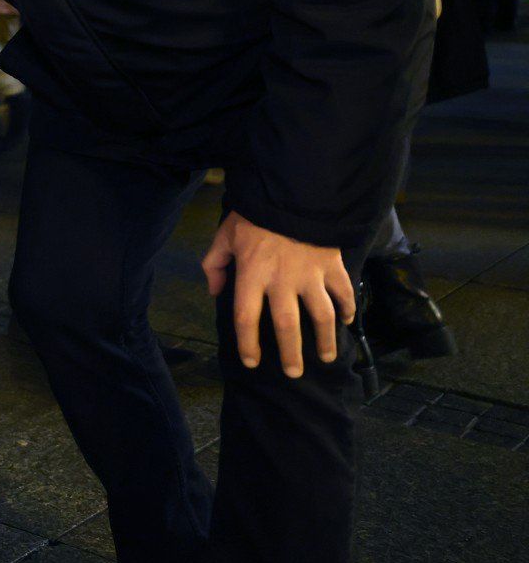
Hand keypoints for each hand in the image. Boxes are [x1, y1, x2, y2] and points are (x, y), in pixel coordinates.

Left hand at [202, 211, 353, 378]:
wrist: (291, 189)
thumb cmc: (254, 215)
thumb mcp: (225, 235)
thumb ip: (214, 264)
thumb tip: (215, 292)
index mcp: (251, 273)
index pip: (245, 317)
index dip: (247, 343)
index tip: (252, 362)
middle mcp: (281, 279)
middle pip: (286, 326)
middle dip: (291, 354)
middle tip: (293, 373)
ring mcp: (310, 274)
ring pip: (321, 316)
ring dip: (325, 340)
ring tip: (326, 357)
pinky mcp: (333, 264)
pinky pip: (344, 292)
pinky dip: (348, 309)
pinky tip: (345, 322)